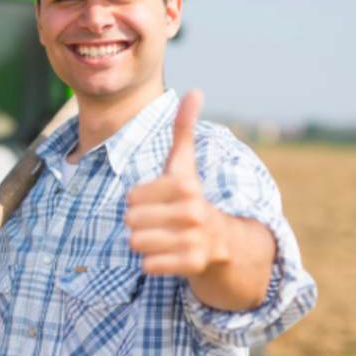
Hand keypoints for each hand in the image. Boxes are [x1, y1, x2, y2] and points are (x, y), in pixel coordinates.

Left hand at [125, 90, 227, 275]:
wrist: (224, 240)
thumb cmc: (191, 197)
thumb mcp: (184, 164)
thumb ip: (184, 128)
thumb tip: (195, 90)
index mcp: (185, 186)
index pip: (132, 197)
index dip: (139, 200)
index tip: (159, 201)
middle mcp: (193, 211)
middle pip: (131, 221)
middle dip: (139, 223)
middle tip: (159, 221)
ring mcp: (195, 239)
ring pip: (137, 243)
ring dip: (144, 243)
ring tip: (163, 237)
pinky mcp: (193, 263)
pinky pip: (149, 265)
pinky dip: (153, 262)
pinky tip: (169, 254)